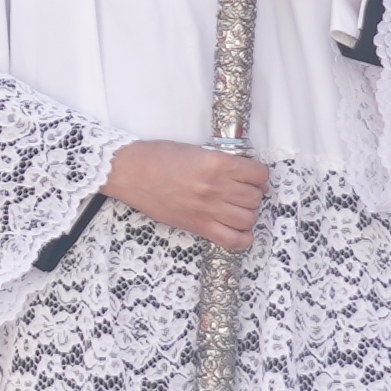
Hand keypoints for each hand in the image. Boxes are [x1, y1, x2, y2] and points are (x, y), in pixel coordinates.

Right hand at [102, 140, 266, 248]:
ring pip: (248, 218)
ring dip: (247, 214)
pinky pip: (233, 240)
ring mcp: (208, 208)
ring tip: (236, 209)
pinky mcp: (198, 225)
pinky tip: (238, 231)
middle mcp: (217, 187)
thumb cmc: (158, 157)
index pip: (259, 174)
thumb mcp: (197, 150)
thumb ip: (221, 162)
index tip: (253, 178)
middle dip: (252, 195)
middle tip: (241, 193)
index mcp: (219, 163)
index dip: (259, 176)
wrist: (131, 173)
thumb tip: (243, 175)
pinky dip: (242, 238)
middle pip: (255, 198)